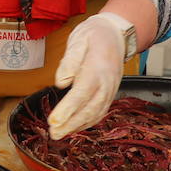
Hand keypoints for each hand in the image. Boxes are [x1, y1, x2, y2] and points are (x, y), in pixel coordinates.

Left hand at [49, 12, 130, 137]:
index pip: (82, 92)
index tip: (53, 121)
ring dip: (77, 127)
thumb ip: (70, 60)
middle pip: (89, 108)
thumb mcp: (80, 38)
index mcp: (98, 68)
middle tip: (53, 133)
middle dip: (70, 124)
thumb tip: (60, 82)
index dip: (68, 109)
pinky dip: (86, 123)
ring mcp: (110, 90)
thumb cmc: (95, 36)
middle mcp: (107, 83)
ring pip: (95, 113)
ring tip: (58, 135)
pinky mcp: (109, 94)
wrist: (117, 35)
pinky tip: (72, 128)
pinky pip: (99, 112)